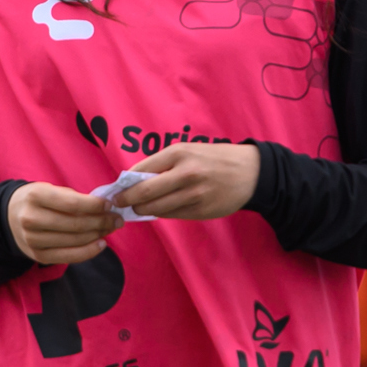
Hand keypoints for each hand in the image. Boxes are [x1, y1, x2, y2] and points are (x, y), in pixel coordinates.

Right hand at [8, 183, 121, 265]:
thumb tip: (106, 208)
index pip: (72, 204)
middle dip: (102, 222)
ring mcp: (33, 240)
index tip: (110, 205)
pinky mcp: (38, 256)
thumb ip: (74, 198)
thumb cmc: (38, 201)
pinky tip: (101, 244)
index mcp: (35, 196)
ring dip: (98, 234)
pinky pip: (69, 257)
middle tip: (117, 219)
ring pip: (75, 240)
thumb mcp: (50, 190)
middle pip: (76, 224)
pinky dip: (89, 251)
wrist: (9, 217)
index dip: (95, 206)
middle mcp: (31, 219)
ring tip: (111, 228)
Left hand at [117, 142, 260, 220]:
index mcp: (179, 153)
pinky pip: (172, 215)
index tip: (115, 190)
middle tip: (119, 204)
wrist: (250, 172)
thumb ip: (163, 164)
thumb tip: (134, 181)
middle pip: (144, 192)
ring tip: (138, 208)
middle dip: (127, 200)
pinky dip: (162, 213)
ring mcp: (194, 194)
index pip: (140, 170)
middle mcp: (185, 173)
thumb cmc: (215, 159)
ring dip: (142, 210)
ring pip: (156, 208)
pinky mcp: (201, 210)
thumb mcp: (190, 151)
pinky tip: (161, 209)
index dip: (124, 183)